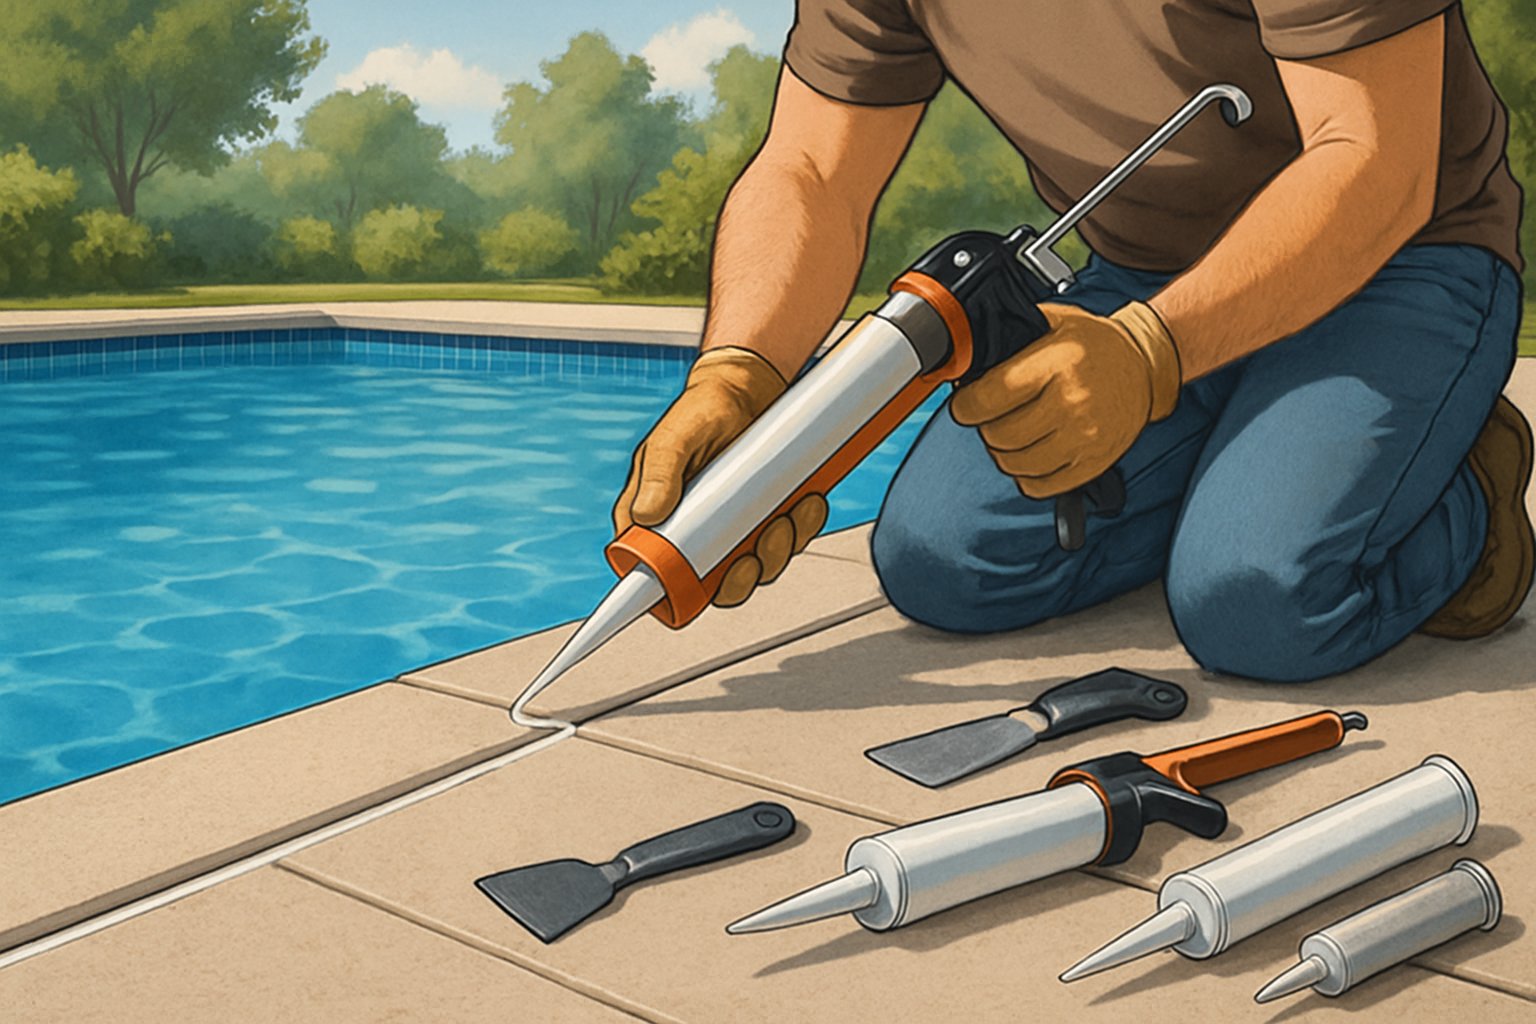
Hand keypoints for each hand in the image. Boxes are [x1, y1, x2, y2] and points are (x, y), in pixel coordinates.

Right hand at [614, 346, 828, 606]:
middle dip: (742, 578)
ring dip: (777, 553)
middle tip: (756, 552)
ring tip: (788, 518)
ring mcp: (733, 529)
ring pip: (756, 567)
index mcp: (658, 524)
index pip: (657, 576)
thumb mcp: (674, 438)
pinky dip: (801, 530)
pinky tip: (808, 505)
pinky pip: (785, 540)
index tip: (707, 586)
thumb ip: (661, 473)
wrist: (745, 388)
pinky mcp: (766, 517)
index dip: (677, 595)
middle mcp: (694, 534)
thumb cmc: (699, 411)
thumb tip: (645, 517)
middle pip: (715, 586)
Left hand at [949, 301, 1180, 498]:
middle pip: (999, 435)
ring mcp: (1084, 438)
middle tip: (991, 418)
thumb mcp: (1053, 324)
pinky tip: (1032, 453)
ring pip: (1015, 464)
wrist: (1145, 366)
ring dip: (1004, 453)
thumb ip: (1012, 340)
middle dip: (986, 427)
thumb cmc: (1096, 346)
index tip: (965, 405)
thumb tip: (967, 358)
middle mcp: (1072, 403)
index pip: (989, 397)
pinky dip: (1026, 474)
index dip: (966, 405)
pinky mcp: (1093, 464)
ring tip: (1012, 435)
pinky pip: (1040, 485)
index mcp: (1058, 364)